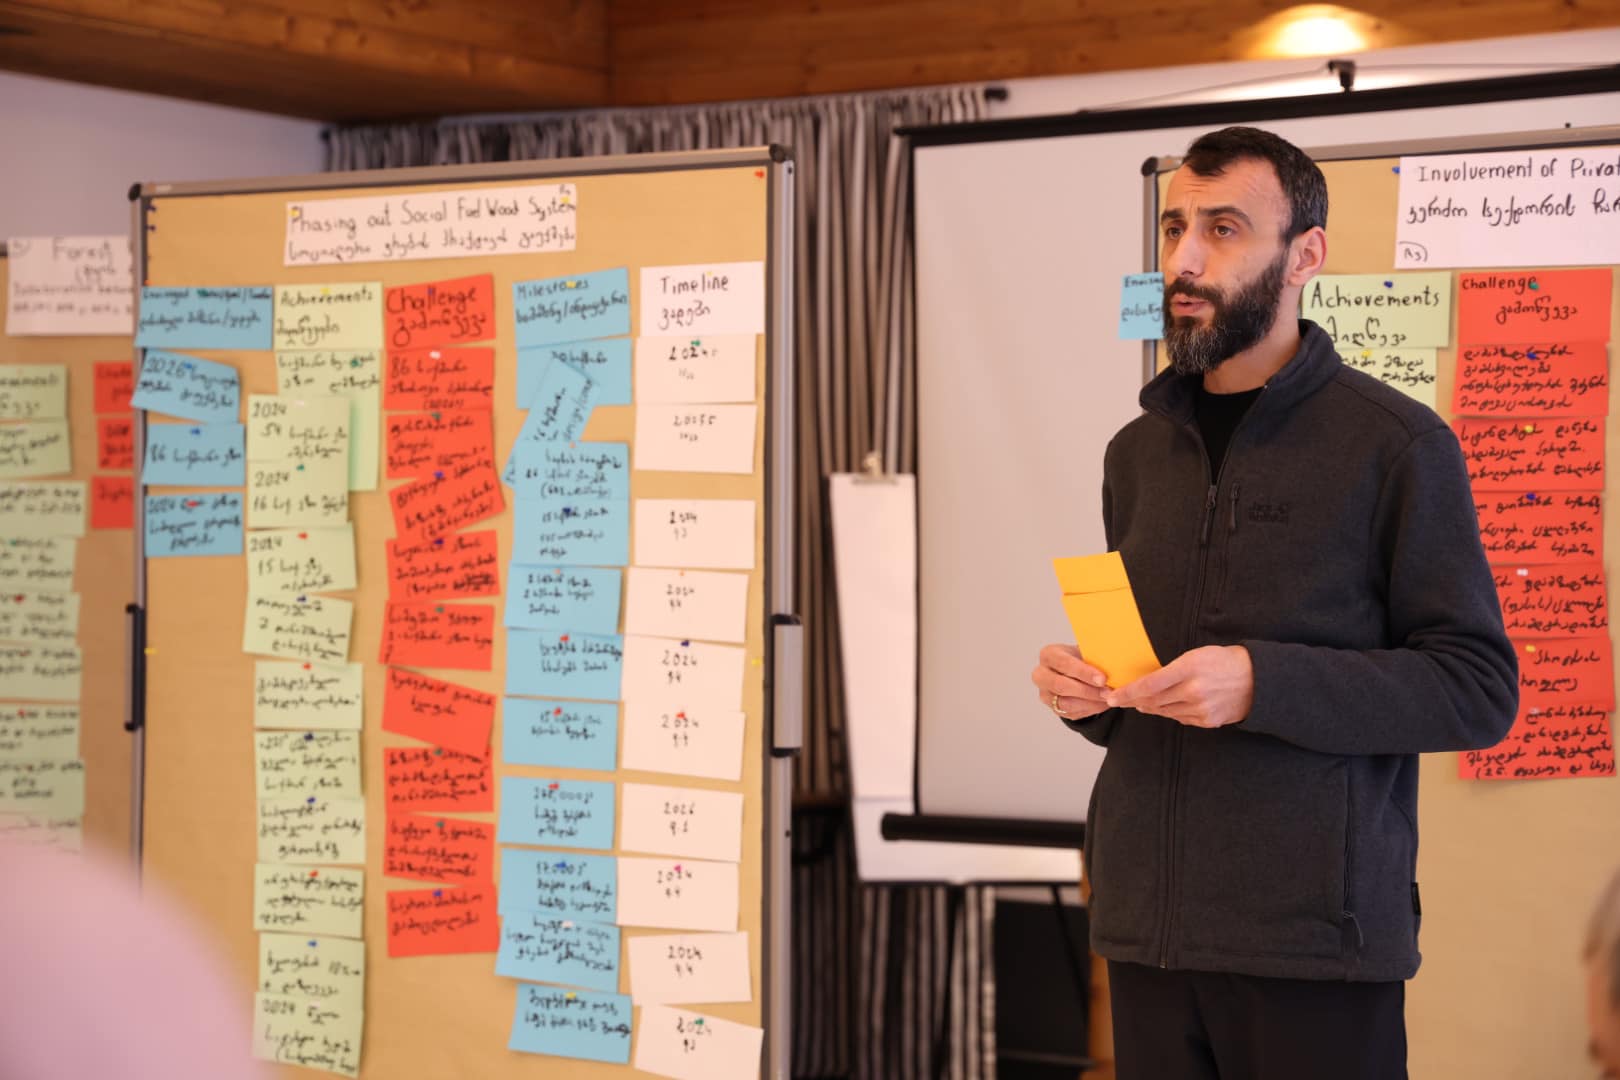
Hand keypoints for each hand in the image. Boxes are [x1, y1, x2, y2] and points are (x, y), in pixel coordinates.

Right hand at [1032, 644, 1110, 720]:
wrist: (1077, 671)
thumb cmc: (1082, 658)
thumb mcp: (1087, 652)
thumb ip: (1095, 657)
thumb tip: (1113, 663)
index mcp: (1048, 655)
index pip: (1063, 663)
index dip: (1083, 672)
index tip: (1102, 679)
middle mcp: (1041, 674)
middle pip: (1060, 685)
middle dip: (1086, 690)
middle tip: (1108, 693)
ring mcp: (1045, 693)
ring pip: (1064, 703)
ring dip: (1089, 703)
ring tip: (1108, 699)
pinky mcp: (1052, 707)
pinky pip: (1070, 713)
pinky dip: (1089, 710)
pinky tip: (1102, 704)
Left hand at [1104, 645, 1253, 728]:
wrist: (1257, 679)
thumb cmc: (1222, 661)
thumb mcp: (1195, 656)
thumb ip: (1170, 670)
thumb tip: (1146, 683)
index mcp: (1188, 669)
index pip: (1148, 685)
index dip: (1126, 693)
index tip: (1111, 697)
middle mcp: (1193, 691)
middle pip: (1152, 701)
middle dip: (1132, 701)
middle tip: (1118, 700)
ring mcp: (1200, 709)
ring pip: (1163, 712)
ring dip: (1149, 707)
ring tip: (1140, 702)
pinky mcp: (1207, 721)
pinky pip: (1179, 719)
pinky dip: (1169, 713)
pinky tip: (1166, 706)